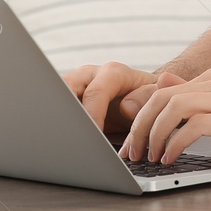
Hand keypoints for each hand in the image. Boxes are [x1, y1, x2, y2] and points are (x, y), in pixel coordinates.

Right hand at [62, 61, 180, 133]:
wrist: (142, 97)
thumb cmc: (149, 98)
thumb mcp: (156, 96)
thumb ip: (147, 98)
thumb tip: (126, 107)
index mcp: (112, 73)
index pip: (95, 92)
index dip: (92, 115)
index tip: (93, 136)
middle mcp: (91, 76)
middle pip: (67, 87)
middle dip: (64, 110)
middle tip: (66, 134)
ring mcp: (77, 86)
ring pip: (56, 96)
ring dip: (55, 115)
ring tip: (55, 136)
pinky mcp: (68, 100)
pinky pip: (56, 107)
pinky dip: (54, 121)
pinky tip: (55, 137)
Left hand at [118, 67, 210, 163]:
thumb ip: (197, 94)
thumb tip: (165, 82)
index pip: (163, 91)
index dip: (142, 116)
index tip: (134, 140)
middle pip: (162, 97)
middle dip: (141, 126)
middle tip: (134, 151)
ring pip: (174, 108)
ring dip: (155, 134)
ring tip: (151, 156)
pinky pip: (194, 126)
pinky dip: (176, 142)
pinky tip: (172, 156)